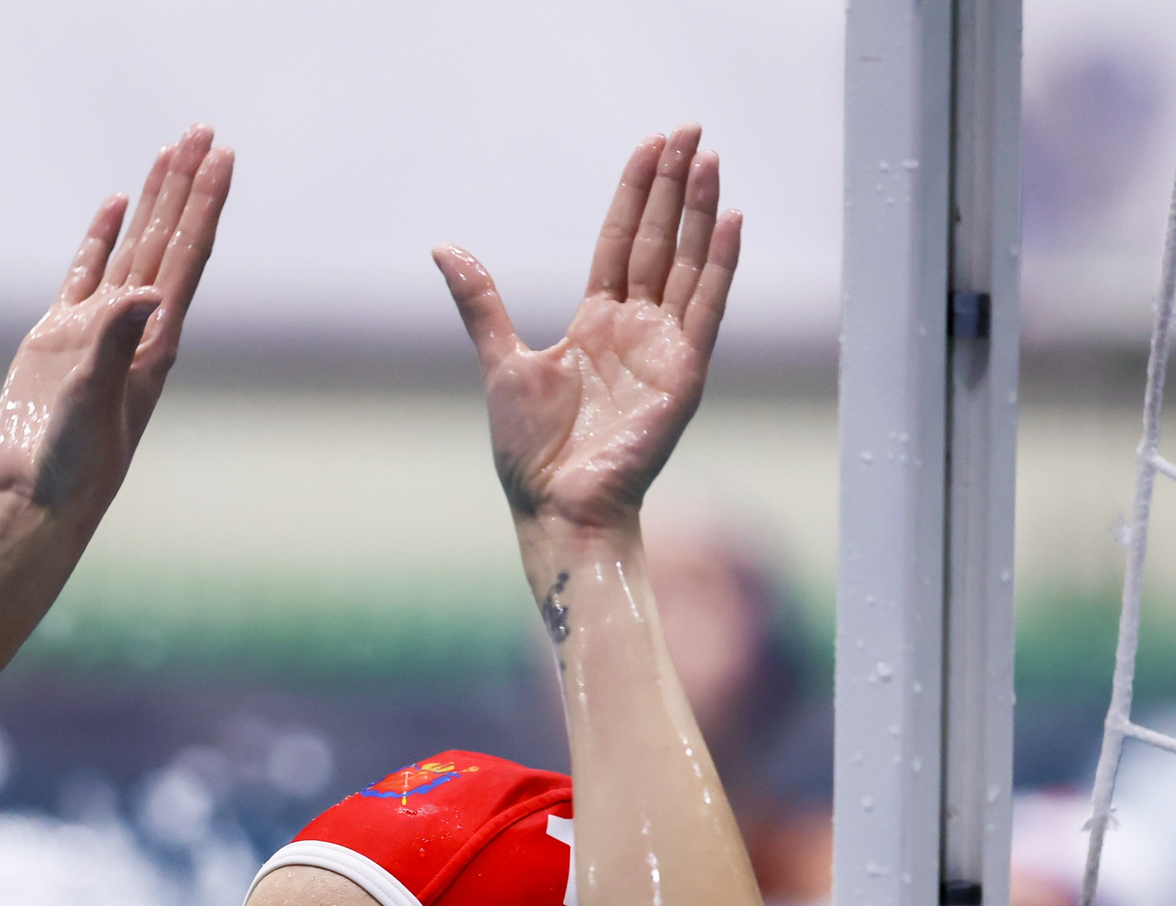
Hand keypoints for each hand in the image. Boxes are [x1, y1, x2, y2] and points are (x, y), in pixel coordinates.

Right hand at [0, 125, 234, 526]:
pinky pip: (86, 273)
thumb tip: (146, 295)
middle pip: (168, 241)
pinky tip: (113, 205)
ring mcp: (96, 332)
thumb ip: (114, 345)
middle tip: (203, 131)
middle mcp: (133, 330)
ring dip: (153, 201)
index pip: (186, 257)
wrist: (35, 504)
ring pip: (133, 249)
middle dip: (185, 186)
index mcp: (153, 343)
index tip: (221, 155)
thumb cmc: (71, 468)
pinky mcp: (59, 340)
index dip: (203, 203)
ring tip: (169, 152)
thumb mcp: (94, 403)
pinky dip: (102, 235)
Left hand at [434, 128, 739, 536]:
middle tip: (689, 129)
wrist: (556, 506)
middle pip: (658, 240)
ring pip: (686, 263)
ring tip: (710, 158)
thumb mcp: (500, 360)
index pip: (621, 240)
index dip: (636, 193)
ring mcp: (664, 348)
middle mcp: (635, 328)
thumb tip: (444, 247)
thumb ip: (481, 301)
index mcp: (596, 322)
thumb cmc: (530, 451)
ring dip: (699, 211)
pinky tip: (731, 221)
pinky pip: (706, 309)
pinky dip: (719, 266)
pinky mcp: (684, 374)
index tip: (651, 145)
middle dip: (673, 185)